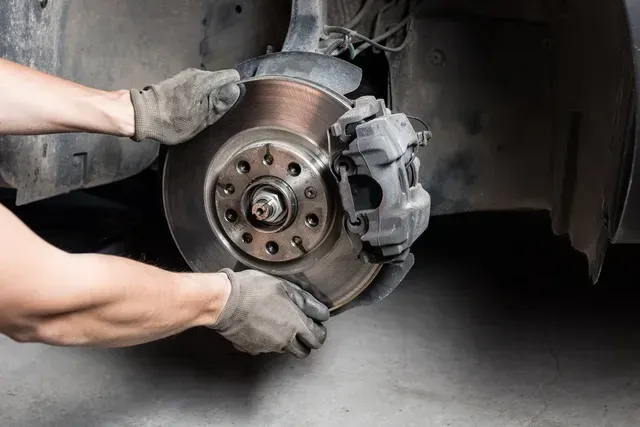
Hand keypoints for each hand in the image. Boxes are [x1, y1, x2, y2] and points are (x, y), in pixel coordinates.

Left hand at [130, 68, 240, 144]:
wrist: (142, 115)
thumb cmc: (171, 121)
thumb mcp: (201, 118)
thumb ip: (220, 103)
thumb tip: (235, 90)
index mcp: (206, 81)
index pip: (232, 76)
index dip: (234, 90)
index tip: (228, 104)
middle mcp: (197, 73)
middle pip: (220, 80)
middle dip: (221, 94)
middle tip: (214, 113)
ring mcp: (187, 76)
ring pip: (209, 84)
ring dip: (209, 96)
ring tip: (202, 113)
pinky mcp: (178, 80)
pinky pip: (197, 86)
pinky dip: (199, 96)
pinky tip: (191, 109)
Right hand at [212, 269, 329, 358]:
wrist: (224, 302)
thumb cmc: (252, 290)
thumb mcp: (283, 286)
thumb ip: (304, 300)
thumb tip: (319, 310)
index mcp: (295, 325)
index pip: (317, 338)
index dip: (319, 331)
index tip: (316, 324)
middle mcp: (284, 341)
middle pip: (303, 351)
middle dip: (305, 341)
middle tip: (300, 327)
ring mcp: (267, 347)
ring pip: (284, 350)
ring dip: (286, 340)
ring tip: (277, 322)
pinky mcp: (252, 349)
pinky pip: (265, 348)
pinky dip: (266, 340)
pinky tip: (260, 326)